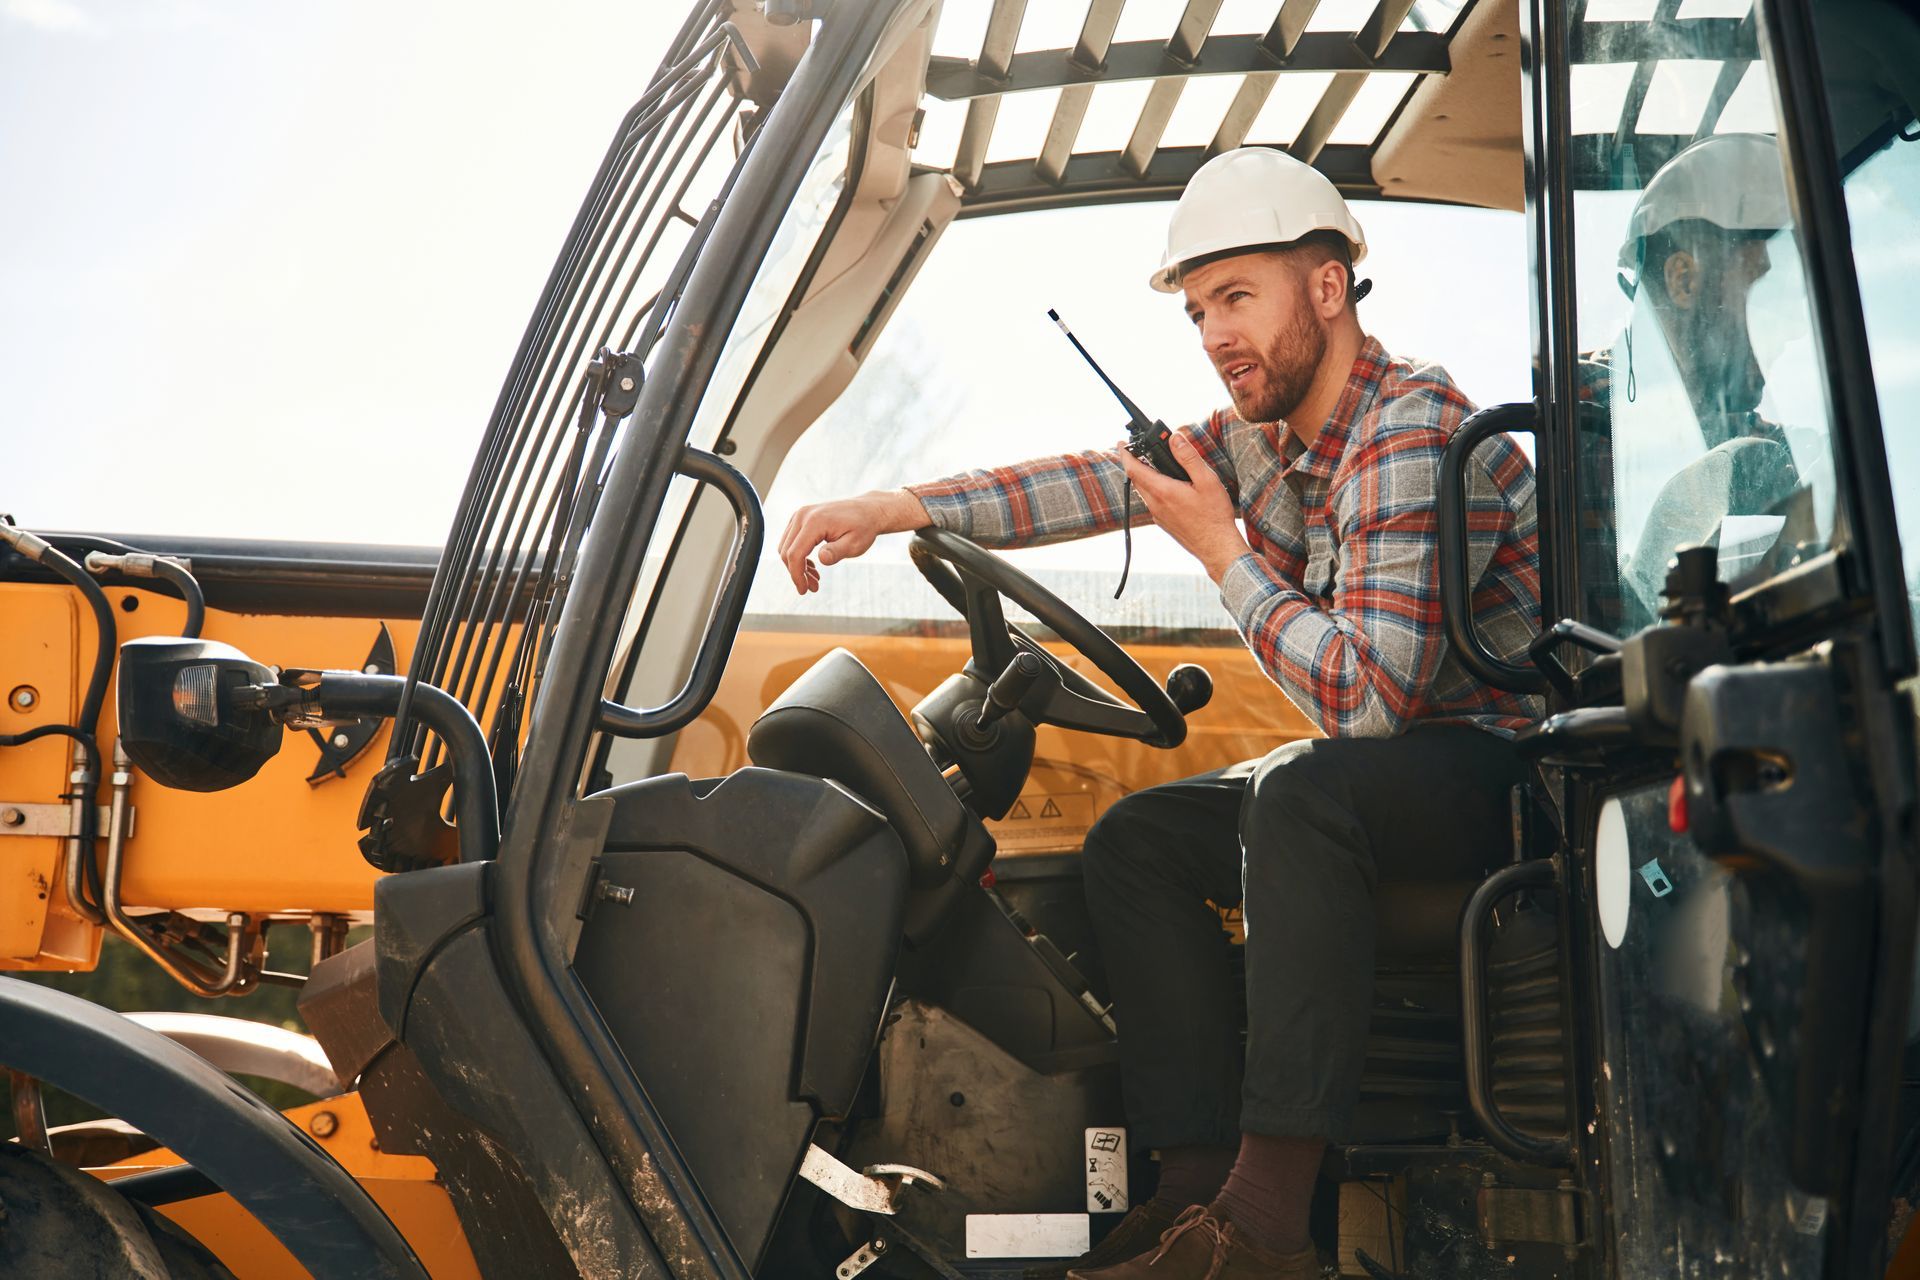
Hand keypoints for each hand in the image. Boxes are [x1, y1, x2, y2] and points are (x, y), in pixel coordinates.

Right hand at [779, 489, 929, 593]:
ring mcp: (800, 515)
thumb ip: (837, 552)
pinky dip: (798, 555)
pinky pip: (791, 541)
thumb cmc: (863, 528)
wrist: (866, 511)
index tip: (804, 591)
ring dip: (796, 565)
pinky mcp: (801, 518)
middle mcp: (803, 515)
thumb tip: (822, 559)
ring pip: (786, 547)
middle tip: (813, 587)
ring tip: (815, 579)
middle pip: (786, 551)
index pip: (795, 553)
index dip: (796, 575)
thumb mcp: (855, 544)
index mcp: (814, 522)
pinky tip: (812, 567)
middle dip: (797, 573)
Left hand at [1115, 433, 1248, 580]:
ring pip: (1144, 491)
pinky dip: (1155, 488)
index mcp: (1162, 491)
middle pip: (1137, 479)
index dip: (1125, 454)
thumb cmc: (1214, 516)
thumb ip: (1188, 458)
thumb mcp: (1206, 481)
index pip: (1134, 469)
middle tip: (1144, 449)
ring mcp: (1158, 515)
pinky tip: (1171, 486)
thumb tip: (1175, 438)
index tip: (1122, 443)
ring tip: (1160, 465)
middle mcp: (1155, 504)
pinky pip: (1152, 501)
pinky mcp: (1163, 522)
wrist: (1216, 548)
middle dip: (1137, 462)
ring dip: (1146, 476)